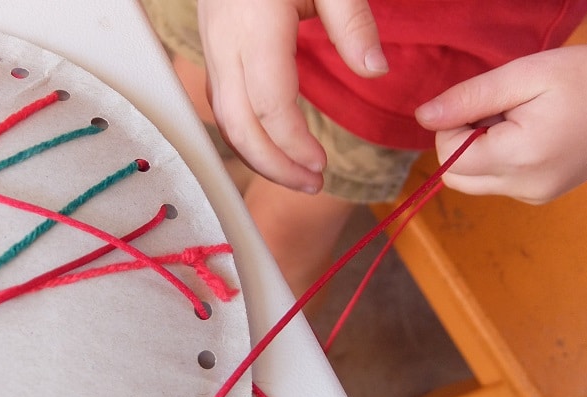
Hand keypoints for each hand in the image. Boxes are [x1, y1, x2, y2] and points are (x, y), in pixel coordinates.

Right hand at [197, 0, 386, 193]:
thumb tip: (375, 71)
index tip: (322, 165)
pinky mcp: (213, 48)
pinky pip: (221, 103)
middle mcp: (224, 40)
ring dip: (257, 155)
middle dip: (273, 165)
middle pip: (237, 124)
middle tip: (311, 185)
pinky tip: (272, 145)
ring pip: (223, 119)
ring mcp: (212, 45)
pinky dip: (244, 133)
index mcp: (254, 23)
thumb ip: (352, 21)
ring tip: (295, 175)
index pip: (268, 104)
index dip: (293, 144)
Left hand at [415, 28, 586, 203]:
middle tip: (498, 111)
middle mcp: (527, 188)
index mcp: (522, 158)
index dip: (452, 127)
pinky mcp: (541, 196)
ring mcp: (536, 196)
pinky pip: (498, 184)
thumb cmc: (582, 75)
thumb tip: (423, 118)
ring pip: (475, 183)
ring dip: (480, 152)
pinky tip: (530, 135)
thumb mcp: (521, 75)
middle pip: (456, 178)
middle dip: (462, 143)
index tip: (482, 103)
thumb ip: (468, 99)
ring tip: (517, 122)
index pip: (450, 158)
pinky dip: (500, 160)